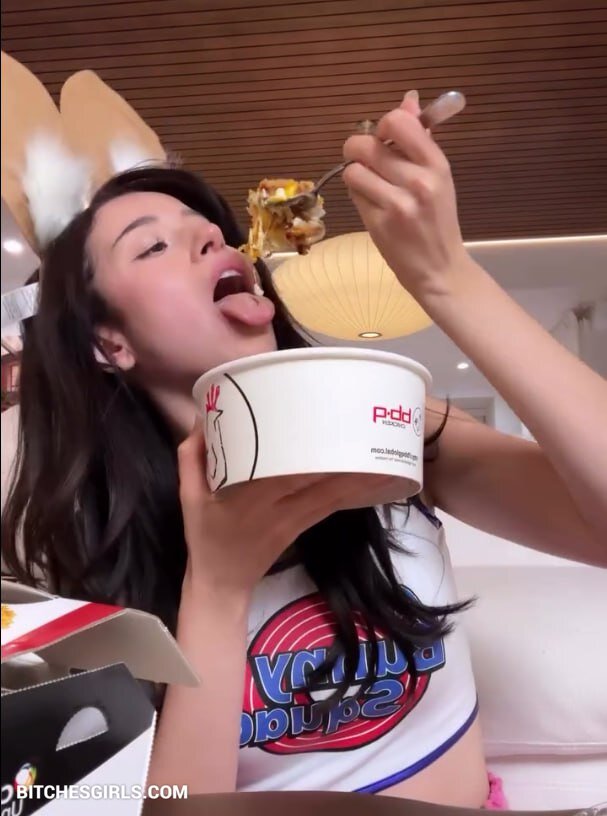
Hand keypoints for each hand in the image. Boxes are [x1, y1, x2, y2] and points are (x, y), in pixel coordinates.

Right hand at [177, 421, 399, 595]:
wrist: (223, 584)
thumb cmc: (204, 535)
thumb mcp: (188, 496)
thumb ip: (193, 457)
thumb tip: (203, 416)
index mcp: (249, 499)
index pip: (284, 474)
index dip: (308, 454)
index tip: (326, 425)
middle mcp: (279, 509)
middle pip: (318, 481)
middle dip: (343, 457)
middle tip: (365, 428)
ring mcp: (296, 519)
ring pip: (333, 493)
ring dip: (359, 475)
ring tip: (383, 452)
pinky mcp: (305, 525)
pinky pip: (333, 504)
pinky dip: (355, 491)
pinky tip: (375, 477)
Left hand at [342, 90, 472, 301]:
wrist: (440, 268)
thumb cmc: (438, 220)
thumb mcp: (438, 177)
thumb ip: (420, 139)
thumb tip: (408, 100)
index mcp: (437, 164)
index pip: (397, 122)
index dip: (382, 126)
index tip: (384, 140)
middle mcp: (418, 181)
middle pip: (366, 144)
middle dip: (358, 149)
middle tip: (366, 162)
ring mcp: (397, 204)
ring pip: (353, 169)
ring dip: (355, 175)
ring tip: (370, 186)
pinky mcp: (378, 224)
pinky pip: (353, 195)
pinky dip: (357, 196)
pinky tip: (371, 204)